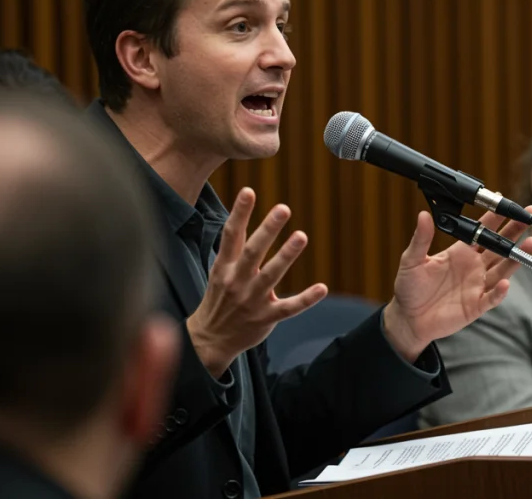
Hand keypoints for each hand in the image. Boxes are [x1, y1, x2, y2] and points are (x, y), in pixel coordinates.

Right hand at [186, 188, 328, 377]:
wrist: (210, 339)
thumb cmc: (220, 298)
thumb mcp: (220, 271)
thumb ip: (234, 247)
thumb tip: (243, 214)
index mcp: (225, 267)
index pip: (231, 235)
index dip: (240, 213)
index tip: (249, 191)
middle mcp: (237, 281)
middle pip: (253, 251)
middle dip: (268, 229)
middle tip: (283, 208)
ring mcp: (252, 300)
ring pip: (271, 275)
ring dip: (287, 255)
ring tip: (301, 236)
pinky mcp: (266, 318)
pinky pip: (289, 307)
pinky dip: (306, 298)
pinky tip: (322, 288)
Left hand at [382, 207, 531, 360]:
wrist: (408, 318)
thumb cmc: (409, 287)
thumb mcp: (412, 260)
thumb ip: (421, 239)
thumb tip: (423, 215)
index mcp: (460, 252)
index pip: (482, 230)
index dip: (495, 217)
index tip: (506, 203)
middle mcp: (473, 266)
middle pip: (499, 246)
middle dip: (515, 232)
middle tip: (530, 216)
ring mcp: (477, 286)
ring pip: (503, 269)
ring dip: (516, 258)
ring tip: (531, 244)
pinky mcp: (476, 306)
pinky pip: (492, 298)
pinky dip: (500, 292)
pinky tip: (506, 283)